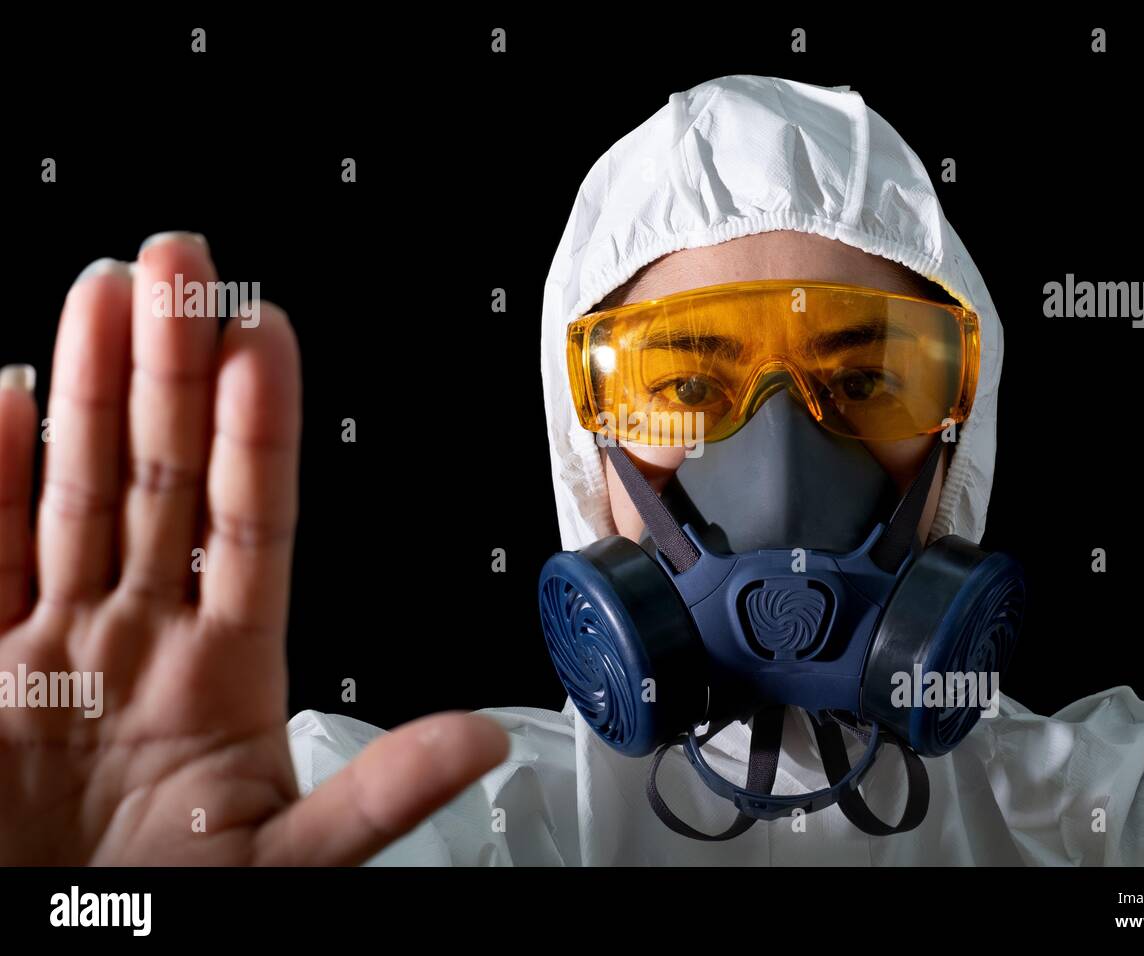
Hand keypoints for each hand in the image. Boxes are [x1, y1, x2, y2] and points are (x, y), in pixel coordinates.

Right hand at [0, 233, 507, 864]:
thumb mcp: (282, 865)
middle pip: (158, 478)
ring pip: (72, 492)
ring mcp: (52, 646)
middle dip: (167, 369)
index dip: (255, 427)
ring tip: (103, 292)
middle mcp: (141, 639)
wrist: (43, 953)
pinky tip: (3, 394)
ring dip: (83, 390)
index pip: (249, 520)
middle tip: (181, 263)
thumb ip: (378, 797)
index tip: (265, 334)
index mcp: (226, 675)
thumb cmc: (162, 918)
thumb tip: (482, 744)